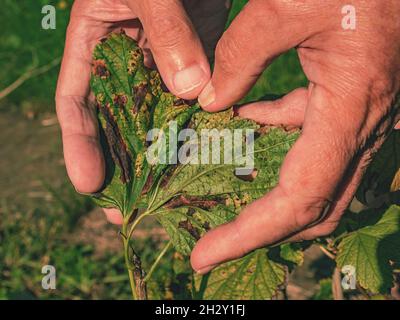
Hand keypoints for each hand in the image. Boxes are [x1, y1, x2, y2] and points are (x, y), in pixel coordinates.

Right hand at [55, 0, 228, 222]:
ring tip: (168, 197)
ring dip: (166, 153)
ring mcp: (166, 58)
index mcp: (96, 39)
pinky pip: (199, 93)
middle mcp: (129, 56)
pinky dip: (203, 123)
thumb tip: (190, 91)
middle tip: (125, 210)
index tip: (88, 184)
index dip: (79, 144)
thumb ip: (165, 32)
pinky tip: (209, 152)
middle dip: (122, 164)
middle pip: (119, 120)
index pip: (77, 102)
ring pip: (162, 114)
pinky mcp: (201, 53)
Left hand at [191, 0, 399, 273]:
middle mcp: (360, 123)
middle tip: (211, 237)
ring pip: (315, 178)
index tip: (203, 254)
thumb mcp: (285, 6)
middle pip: (314, 206)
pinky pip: (311, 139)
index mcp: (350, 109)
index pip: (298, 199)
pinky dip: (275, 142)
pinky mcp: (348, 100)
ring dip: (267, 188)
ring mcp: (356, 115)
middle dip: (261, 229)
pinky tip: (246, 123)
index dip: (249, 234)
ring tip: (219, 186)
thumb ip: (241, 55)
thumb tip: (210, 102)